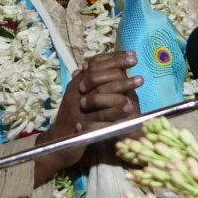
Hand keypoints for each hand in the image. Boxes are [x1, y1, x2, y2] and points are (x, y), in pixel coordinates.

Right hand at [32, 51, 142, 184]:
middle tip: (136, 63)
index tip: (131, 55)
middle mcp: (75, 93)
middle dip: (118, 67)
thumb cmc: (73, 117)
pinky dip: (116, 111)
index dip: (113, 58)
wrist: (57, 142)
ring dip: (122, 86)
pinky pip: (100, 117)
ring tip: (140, 81)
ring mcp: (77, 109)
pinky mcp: (81, 126)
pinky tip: (131, 108)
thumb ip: (88, 82)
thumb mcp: (78, 96)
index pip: (94, 65)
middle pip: (97, 75)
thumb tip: (97, 64)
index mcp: (76, 84)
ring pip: (100, 93)